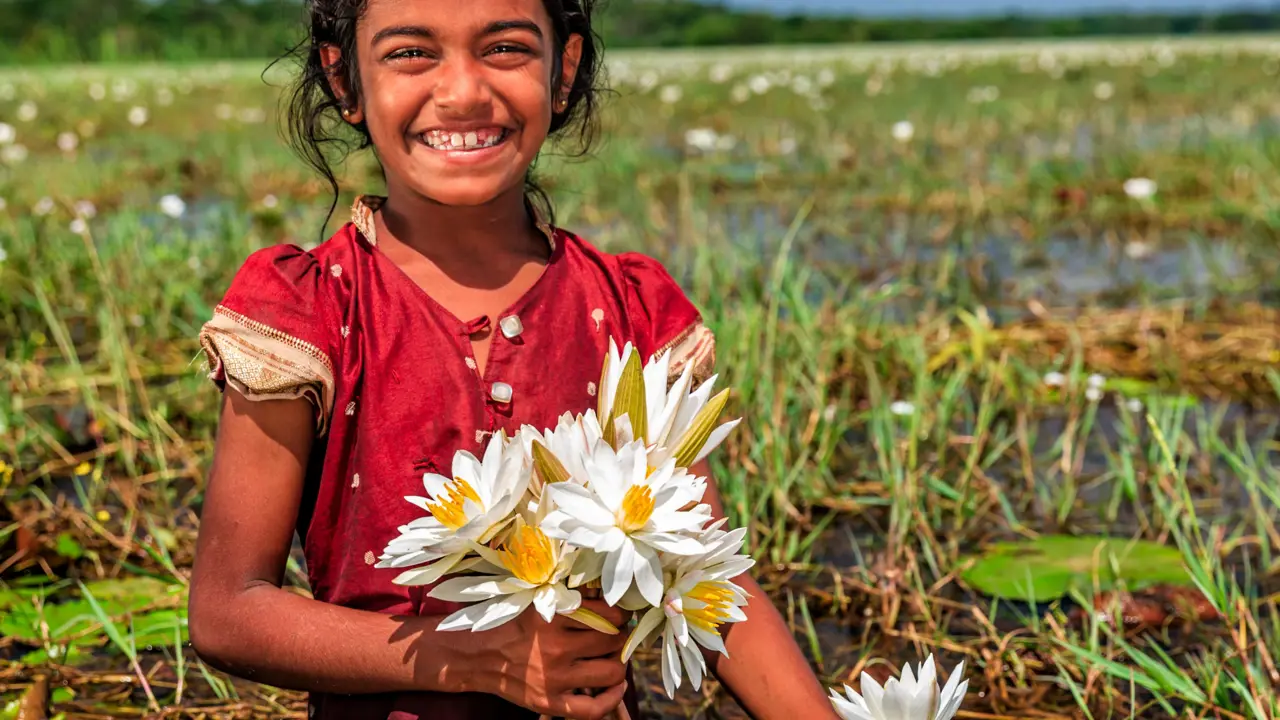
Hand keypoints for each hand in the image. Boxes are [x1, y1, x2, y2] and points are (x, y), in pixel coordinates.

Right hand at [462, 599, 630, 719]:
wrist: (476, 656)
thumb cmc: (509, 624)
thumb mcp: (537, 602)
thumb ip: (570, 600)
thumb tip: (609, 601)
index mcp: (555, 617)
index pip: (610, 615)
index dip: (622, 616)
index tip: (621, 618)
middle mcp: (557, 647)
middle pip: (613, 642)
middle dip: (620, 638)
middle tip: (616, 637)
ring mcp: (555, 677)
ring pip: (611, 672)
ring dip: (619, 664)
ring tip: (613, 658)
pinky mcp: (550, 702)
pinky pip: (594, 707)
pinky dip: (613, 697)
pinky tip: (617, 686)